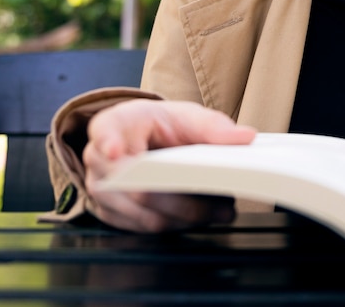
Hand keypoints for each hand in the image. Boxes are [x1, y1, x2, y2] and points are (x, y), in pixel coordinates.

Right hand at [82, 99, 255, 231]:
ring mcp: (100, 186)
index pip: (105, 130)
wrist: (141, 138)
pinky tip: (197, 216)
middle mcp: (99, 156)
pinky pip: (143, 228)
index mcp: (115, 123)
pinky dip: (175, 226)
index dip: (110, 142)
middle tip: (221, 202)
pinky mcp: (108, 212)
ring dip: (186, 218)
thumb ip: (213, 126)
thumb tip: (244, 137)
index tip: (116, 150)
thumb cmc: (158, 125)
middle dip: (186, 200)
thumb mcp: (184, 116)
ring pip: (144, 212)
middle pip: (139, 185)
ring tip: (218, 210)